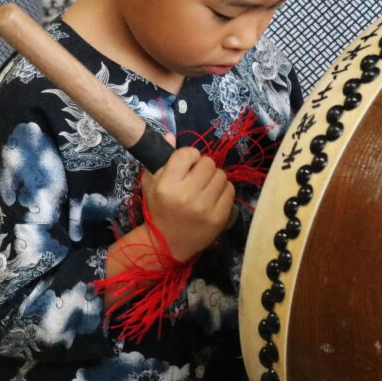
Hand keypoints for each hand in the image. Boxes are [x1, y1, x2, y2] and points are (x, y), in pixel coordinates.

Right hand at [143, 146, 234, 261]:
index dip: (189, 156)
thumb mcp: (151, 184)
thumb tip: (171, 135)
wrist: (167, 245)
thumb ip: (161, 159)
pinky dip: (223, 191)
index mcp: (167, 185)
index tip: (188, 164)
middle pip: (208, 162)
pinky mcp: (219, 217)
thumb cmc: (159, 210)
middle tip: (197, 177)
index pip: (188, 153)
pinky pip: (230, 190)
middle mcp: (186, 195)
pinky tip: (213, 197)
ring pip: (221, 175)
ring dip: (214, 178)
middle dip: (203, 167)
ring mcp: (204, 207)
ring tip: (205, 187)